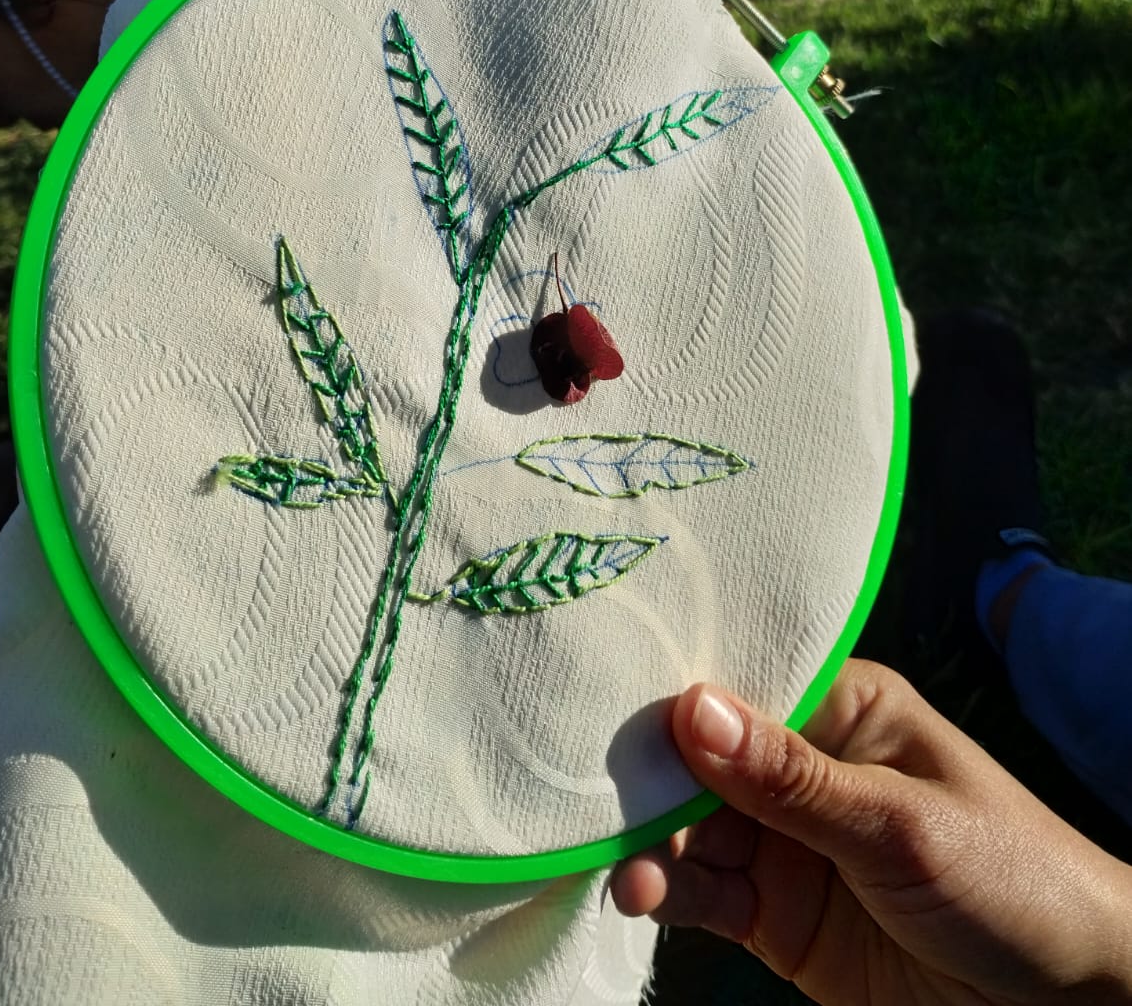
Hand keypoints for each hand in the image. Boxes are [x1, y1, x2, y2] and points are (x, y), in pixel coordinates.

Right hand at [611, 660, 1131, 1005]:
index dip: (679, 689)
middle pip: (703, 760)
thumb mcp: (902, 822)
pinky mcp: (777, 916)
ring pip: (693, 827)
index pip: (745, 686)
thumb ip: (792, 778)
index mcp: (845, 709)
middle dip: (650, 773)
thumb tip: (693, 708)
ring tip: (618, 857)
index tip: (608, 692)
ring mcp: (787, 843)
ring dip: (652, 838)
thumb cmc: (1014, 876)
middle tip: (591, 788)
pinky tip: (639, 890)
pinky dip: (669, 891)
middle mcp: (805, 767)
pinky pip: (707, 894)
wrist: (1069, 1005)